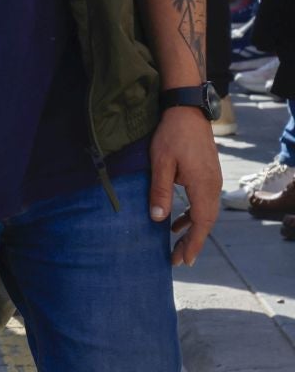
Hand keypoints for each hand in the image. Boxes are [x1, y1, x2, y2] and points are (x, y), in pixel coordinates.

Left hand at [151, 106, 221, 265]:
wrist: (187, 111)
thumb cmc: (172, 135)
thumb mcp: (161, 164)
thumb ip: (160, 191)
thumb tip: (158, 219)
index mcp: (203, 186)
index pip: (201, 223)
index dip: (192, 244)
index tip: (183, 260)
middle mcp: (212, 186)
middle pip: (205, 222)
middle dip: (191, 242)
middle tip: (177, 259)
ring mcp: (212, 180)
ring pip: (205, 212)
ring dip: (191, 229)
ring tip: (175, 244)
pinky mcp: (207, 174)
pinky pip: (202, 201)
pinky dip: (191, 214)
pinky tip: (177, 220)